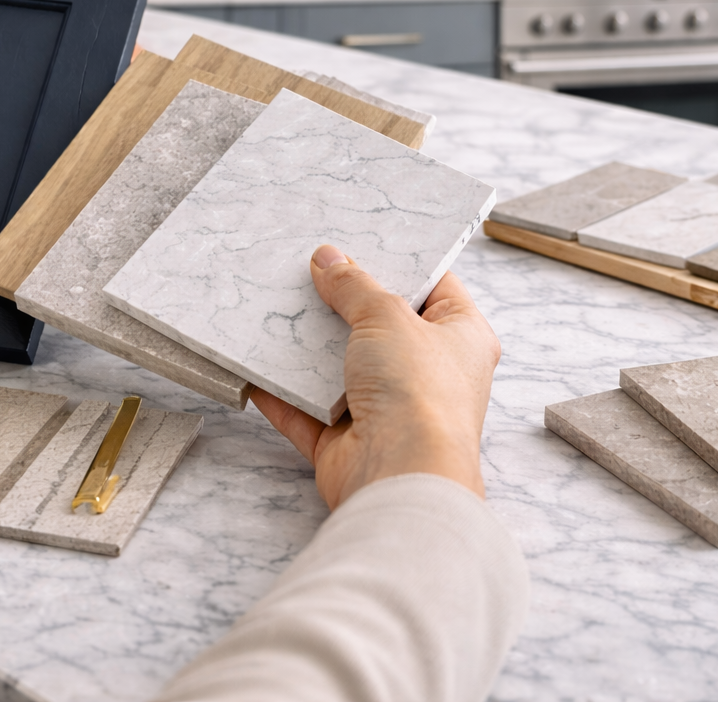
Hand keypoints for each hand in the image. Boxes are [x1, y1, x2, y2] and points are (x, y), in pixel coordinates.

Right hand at [251, 245, 500, 508]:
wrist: (400, 475)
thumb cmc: (420, 395)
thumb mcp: (388, 316)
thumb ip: (355, 286)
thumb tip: (329, 260)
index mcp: (462, 338)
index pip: (435, 287)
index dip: (401, 263)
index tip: (363, 242)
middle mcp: (429, 374)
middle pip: (381, 327)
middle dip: (344, 304)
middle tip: (310, 272)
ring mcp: (388, 410)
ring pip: (340, 369)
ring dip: (309, 348)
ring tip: (278, 309)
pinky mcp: (348, 441)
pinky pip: (306, 410)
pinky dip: (281, 393)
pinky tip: (256, 366)